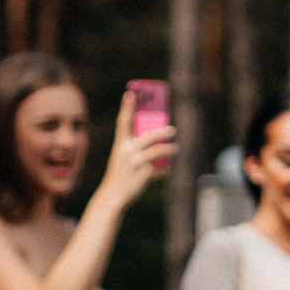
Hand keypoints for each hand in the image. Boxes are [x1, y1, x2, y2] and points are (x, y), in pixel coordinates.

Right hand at [100, 92, 176, 206]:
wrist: (113, 195)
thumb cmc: (120, 175)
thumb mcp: (123, 159)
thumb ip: (137, 152)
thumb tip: (155, 148)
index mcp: (120, 145)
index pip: (123, 122)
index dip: (126, 108)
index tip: (130, 94)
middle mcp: (126, 151)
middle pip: (148, 136)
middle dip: (162, 132)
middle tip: (172, 130)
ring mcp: (135, 163)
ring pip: (156, 151)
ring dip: (169, 149)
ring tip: (176, 148)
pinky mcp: (143, 174)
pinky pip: (158, 169)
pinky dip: (163, 169)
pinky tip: (166, 170)